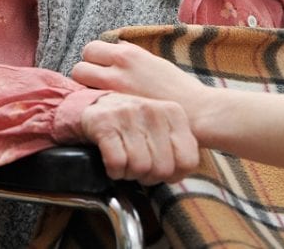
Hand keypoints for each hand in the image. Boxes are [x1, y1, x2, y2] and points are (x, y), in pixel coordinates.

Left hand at [72, 40, 197, 103]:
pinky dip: (95, 107)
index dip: (94, 59)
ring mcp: (114, 91)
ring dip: (86, 91)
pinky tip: (107, 112)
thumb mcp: (155, 62)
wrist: (195, 112)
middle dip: (85, 75)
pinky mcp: (116, 111)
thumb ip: (133, 55)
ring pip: (80, 87)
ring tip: (100, 99)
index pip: (92, 49)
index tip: (101, 68)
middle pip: (79, 66)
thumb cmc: (178, 88)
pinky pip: (92, 105)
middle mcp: (118, 68)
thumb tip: (117, 46)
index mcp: (129, 54)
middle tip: (98, 85)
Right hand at [80, 92, 198, 184]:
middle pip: (163, 168)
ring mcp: (129, 115)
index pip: (188, 161)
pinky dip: (114, 171)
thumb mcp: (163, 129)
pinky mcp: (105, 124)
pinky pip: (117, 163)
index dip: (174, 175)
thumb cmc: (134, 125)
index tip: (163, 172)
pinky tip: (113, 163)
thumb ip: (178, 148)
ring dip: (130, 174)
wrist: (96, 106)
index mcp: (174, 113)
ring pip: (140, 167)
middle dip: (149, 176)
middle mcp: (154, 111)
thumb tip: (179, 174)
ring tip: (126, 163)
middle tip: (140, 168)